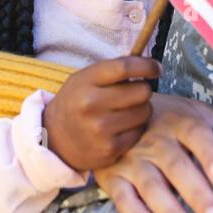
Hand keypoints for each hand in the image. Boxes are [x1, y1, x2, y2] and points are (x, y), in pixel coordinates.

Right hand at [42, 56, 160, 170]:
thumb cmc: (75, 103)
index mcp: (85, 82)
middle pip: (141, 91)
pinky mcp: (110, 148)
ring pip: (145, 112)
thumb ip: (112, 69)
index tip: (156, 68)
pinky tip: (122, 127)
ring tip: (126, 111)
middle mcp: (92, 104)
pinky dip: (136, 128)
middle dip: (143, 90)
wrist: (55, 139)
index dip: (147, 65)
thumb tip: (149, 64)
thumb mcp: (83, 79)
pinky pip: (140, 131)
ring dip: (141, 109)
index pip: (125, 67)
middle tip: (134, 93)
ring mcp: (101, 129)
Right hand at [95, 93, 212, 212]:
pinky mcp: (113, 177)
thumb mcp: (192, 112)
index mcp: (178, 121)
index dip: (210, 155)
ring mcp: (131, 159)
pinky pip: (124, 199)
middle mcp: (154, 140)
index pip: (196, 135)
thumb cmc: (168, 120)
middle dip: (198, 196)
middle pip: (177, 167)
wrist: (113, 113)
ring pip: (152, 188)